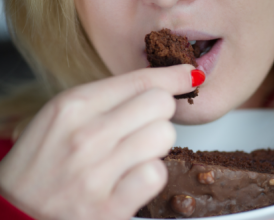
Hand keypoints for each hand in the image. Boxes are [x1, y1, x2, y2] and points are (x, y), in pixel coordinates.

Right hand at [0, 64, 203, 219]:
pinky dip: (151, 175)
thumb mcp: (64, 116)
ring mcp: (96, 173)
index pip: (141, 80)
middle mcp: (86, 135)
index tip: (189, 75)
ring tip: (135, 155)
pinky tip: (132, 179)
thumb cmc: (42, 162)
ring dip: (157, 146)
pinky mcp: (108, 207)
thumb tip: (162, 83)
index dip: (173, 77)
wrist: (15, 211)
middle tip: (143, 127)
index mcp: (74, 106)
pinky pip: (156, 175)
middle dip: (160, 114)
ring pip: (163, 136)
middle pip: (160, 104)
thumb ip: (110, 97)